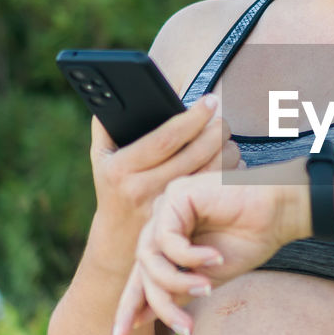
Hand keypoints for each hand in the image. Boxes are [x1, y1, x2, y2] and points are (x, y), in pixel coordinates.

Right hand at [90, 94, 242, 254]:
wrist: (117, 242)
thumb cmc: (113, 188)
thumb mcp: (102, 158)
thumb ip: (106, 126)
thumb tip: (115, 93)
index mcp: (124, 168)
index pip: (165, 138)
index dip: (192, 118)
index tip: (209, 101)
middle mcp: (144, 188)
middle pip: (193, 155)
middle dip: (215, 133)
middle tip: (224, 120)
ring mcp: (165, 207)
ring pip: (208, 174)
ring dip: (226, 152)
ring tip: (228, 138)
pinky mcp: (183, 219)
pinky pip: (212, 192)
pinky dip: (228, 173)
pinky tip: (232, 161)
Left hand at [111, 171, 304, 334]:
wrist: (280, 209)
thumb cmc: (251, 239)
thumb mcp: (208, 277)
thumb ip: (175, 291)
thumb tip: (140, 318)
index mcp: (169, 238)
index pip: (142, 274)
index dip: (130, 305)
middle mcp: (163, 220)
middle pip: (142, 269)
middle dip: (157, 303)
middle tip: (184, 327)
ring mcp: (167, 206)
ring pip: (150, 258)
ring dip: (178, 281)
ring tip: (207, 287)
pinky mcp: (176, 195)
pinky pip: (167, 239)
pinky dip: (189, 256)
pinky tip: (216, 257)